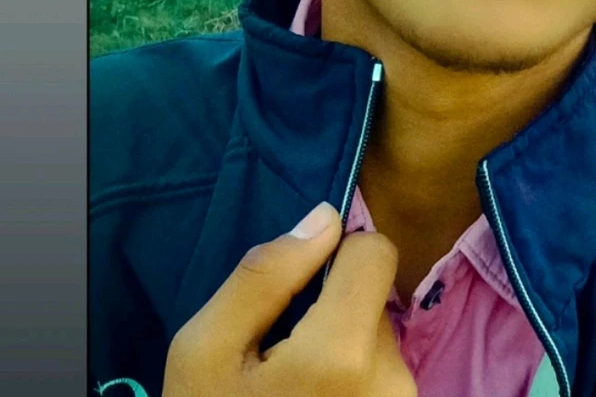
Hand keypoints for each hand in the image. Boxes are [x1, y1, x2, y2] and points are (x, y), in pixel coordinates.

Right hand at [163, 202, 416, 396]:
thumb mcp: (205, 349)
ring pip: (378, 336)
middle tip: (284, 354)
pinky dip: (353, 378)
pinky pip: (383, 374)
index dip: (337, 254)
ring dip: (343, 347)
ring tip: (297, 387)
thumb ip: (264, 275)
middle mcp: (390, 381)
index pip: (376, 252)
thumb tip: (325, 217)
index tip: (302, 285)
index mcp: (341, 353)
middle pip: (374, 297)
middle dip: (333, 310)